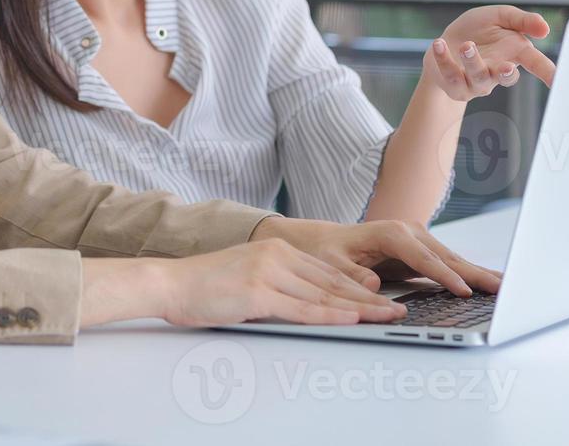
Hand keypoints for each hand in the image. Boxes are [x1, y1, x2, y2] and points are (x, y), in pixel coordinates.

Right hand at [155, 236, 406, 326]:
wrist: (170, 282)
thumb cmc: (204, 284)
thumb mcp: (248, 274)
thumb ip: (278, 283)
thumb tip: (307, 302)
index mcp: (277, 249)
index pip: (328, 273)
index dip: (359, 288)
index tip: (384, 299)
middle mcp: (278, 256)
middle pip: (333, 283)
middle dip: (369, 299)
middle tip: (398, 311)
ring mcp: (268, 273)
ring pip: (324, 296)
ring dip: (360, 309)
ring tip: (387, 318)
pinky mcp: (257, 292)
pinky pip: (302, 309)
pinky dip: (331, 316)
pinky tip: (351, 319)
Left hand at [251, 217, 502, 296]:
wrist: (320, 239)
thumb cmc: (324, 252)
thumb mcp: (330, 263)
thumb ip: (351, 274)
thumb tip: (373, 284)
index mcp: (388, 233)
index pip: (423, 258)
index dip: (444, 276)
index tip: (464, 291)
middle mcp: (406, 232)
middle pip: (446, 256)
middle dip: (474, 273)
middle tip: (503, 289)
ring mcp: (416, 239)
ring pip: (452, 258)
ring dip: (478, 272)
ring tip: (506, 287)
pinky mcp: (419, 249)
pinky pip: (447, 263)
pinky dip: (468, 272)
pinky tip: (487, 282)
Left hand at [423, 5, 554, 101]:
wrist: (446, 44)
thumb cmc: (477, 30)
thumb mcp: (499, 17)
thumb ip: (521, 20)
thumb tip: (545, 28)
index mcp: (515, 54)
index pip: (536, 64)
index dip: (548, 73)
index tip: (557, 81)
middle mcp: (498, 71)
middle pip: (506, 77)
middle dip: (507, 74)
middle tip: (506, 67)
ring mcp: (477, 82)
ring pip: (478, 77)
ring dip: (473, 61)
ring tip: (466, 45)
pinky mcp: (456, 85)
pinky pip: (451, 75)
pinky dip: (444, 59)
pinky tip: (439, 44)